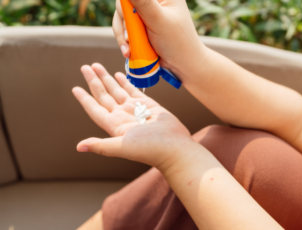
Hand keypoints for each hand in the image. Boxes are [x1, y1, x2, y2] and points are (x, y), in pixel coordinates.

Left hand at [72, 63, 192, 168]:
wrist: (175, 147)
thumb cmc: (150, 149)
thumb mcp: (123, 147)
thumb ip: (101, 145)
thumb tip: (78, 147)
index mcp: (114, 125)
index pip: (95, 109)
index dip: (84, 98)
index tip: (75, 88)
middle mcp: (122, 116)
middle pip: (104, 95)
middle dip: (94, 81)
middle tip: (85, 67)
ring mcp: (135, 109)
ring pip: (117, 90)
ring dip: (107, 79)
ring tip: (97, 66)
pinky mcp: (148, 105)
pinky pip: (133, 91)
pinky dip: (125, 82)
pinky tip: (118, 75)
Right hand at [113, 0, 207, 79]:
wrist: (183, 65)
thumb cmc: (177, 43)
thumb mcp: (158, 20)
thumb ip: (143, 2)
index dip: (127, 4)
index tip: (128, 18)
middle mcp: (155, 2)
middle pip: (125, 4)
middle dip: (124, 23)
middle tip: (128, 38)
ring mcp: (147, 15)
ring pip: (123, 17)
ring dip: (123, 34)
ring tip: (128, 49)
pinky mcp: (142, 27)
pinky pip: (126, 28)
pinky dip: (125, 40)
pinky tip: (129, 51)